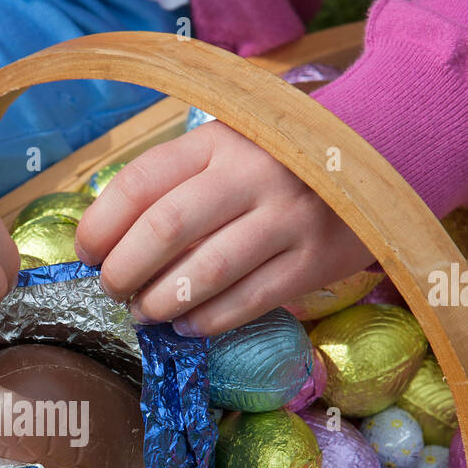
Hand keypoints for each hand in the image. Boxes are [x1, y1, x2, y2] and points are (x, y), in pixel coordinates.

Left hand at [75, 121, 373, 336]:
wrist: (380, 155)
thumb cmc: (279, 160)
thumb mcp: (228, 147)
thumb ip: (177, 181)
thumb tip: (107, 238)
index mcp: (218, 142)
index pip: (141, 182)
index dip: (102, 224)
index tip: (87, 253)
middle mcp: (250, 176)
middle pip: (165, 230)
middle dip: (125, 271)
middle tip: (113, 290)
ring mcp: (286, 219)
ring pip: (206, 273)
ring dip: (162, 302)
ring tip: (144, 313)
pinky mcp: (314, 261)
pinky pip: (249, 301)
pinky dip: (207, 321)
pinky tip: (186, 325)